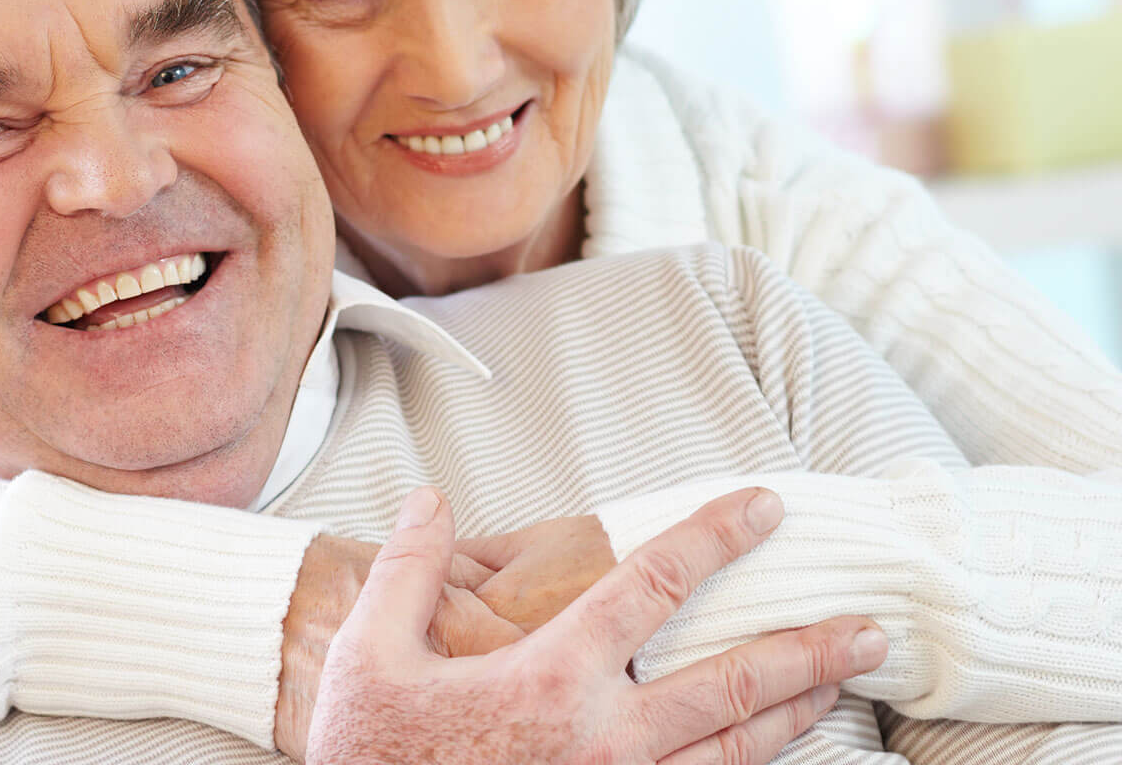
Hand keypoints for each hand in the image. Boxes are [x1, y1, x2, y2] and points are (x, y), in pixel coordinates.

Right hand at [305, 486, 888, 764]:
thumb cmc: (373, 752)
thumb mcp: (371, 652)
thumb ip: (408, 568)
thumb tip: (430, 499)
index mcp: (551, 679)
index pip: (651, 588)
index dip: (712, 538)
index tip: (760, 507)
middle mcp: (602, 739)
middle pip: (730, 686)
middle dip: (806, 649)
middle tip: (867, 624)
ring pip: (732, 752)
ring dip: (796, 712)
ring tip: (842, 682)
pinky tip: (774, 756)